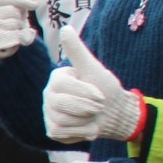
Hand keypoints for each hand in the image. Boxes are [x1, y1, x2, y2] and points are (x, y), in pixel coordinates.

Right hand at [43, 25, 141, 141]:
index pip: (64, 87)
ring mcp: (48, 113)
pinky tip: (86, 126)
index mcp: (56, 79)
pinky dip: (80, 132)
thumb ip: (78, 51)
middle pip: (61, 105)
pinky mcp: (53, 130)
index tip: (100, 94)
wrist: (113, 113)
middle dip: (87, 108)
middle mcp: (48, 95)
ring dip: (85, 121)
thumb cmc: (105, 88)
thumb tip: (66, 28)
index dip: (86, 93)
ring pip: (61, 121)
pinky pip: (62, 133)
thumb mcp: (94, 68)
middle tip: (98, 106)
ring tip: (92, 116)